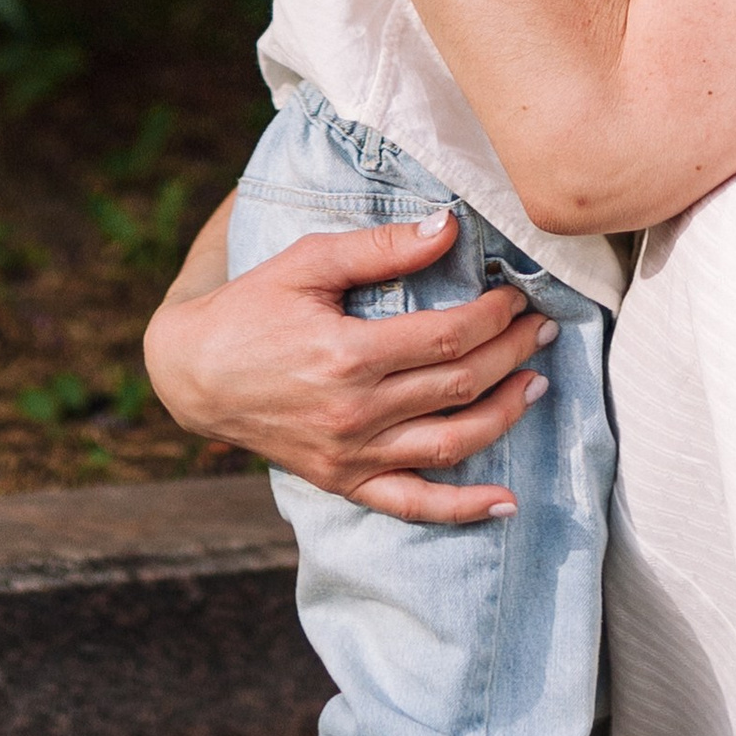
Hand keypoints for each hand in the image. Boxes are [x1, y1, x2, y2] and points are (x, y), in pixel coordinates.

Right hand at [141, 211, 553, 522]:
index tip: (518, 296)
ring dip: (504, 416)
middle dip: (511, 353)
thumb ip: (381, 248)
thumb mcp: (308, 262)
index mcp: (347, 355)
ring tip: (537, 386)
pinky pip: (412, 504)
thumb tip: (450, 227)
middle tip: (542, 329)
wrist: (193, 374)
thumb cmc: (252, 307)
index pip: (448, 337)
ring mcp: (350, 454)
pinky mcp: (342, 481)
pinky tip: (506, 503)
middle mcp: (354, 412)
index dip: (494, 316)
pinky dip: (462, 509)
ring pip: (449, 444)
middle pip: (459, 386)